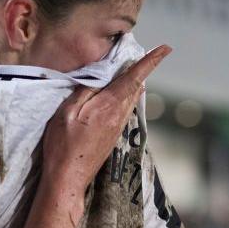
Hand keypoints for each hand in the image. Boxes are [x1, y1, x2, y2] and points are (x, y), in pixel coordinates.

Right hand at [41, 45, 172, 194]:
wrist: (69, 178)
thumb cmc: (63, 145)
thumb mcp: (67, 112)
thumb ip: (85, 91)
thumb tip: (100, 75)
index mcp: (109, 106)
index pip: (134, 78)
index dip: (150, 61)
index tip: (165, 49)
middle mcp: (119, 116)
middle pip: (136, 86)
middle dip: (141, 68)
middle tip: (141, 53)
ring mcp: (118, 127)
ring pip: (132, 98)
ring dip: (133, 82)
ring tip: (127, 69)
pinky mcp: (114, 136)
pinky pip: (125, 109)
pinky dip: (125, 95)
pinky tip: (116, 94)